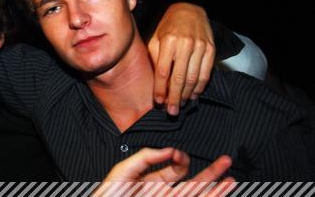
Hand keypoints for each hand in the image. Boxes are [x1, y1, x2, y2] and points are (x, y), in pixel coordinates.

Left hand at [97, 148, 234, 196]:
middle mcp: (164, 194)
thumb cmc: (109, 195)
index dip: (179, 158)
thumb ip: (146, 157)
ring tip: (232, 178)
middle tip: (227, 160)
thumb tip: (170, 150)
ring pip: (198, 194)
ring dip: (216, 188)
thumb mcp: (123, 172)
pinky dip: (210, 196)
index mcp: (152, 182)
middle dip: (211, 172)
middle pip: (193, 182)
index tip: (176, 154)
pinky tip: (222, 190)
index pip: (174, 169)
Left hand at [148, 3, 214, 114]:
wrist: (189, 10)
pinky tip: (193, 95)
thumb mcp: (156, 38)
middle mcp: (185, 43)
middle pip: (179, 77)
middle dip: (175, 97)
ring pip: (194, 78)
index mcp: (168, 40)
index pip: (163, 71)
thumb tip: (157, 84)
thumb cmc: (168, 27)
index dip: (160, 89)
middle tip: (171, 112)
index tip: (158, 102)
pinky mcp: (211, 49)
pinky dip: (200, 87)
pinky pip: (206, 73)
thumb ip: (155, 59)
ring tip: (181, 105)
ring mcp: (200, 46)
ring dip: (187, 95)